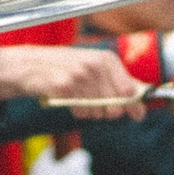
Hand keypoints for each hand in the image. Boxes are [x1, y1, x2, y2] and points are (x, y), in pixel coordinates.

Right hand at [0, 45, 141, 110]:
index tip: (135, 115)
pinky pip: (80, 111)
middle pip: (114, 105)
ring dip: (89, 111)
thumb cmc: (67, 68)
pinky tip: (68, 100)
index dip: (132, 106)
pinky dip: (76, 111)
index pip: (129, 91)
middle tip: (95, 105)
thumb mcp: (96, 70)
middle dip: (108, 112)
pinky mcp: (63, 85)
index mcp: (106, 59)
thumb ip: (121, 85)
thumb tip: (141, 109)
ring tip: (78, 99)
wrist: (31, 65)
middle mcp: (94, 64)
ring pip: (97, 110)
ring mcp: (78, 74)